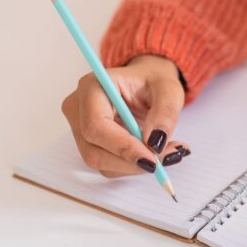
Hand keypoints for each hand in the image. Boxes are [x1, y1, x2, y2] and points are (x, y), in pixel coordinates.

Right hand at [61, 54, 189, 177]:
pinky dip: (133, 165)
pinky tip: (154, 153)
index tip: (152, 159)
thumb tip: (155, 143)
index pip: (96, 125)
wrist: (146, 83)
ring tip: (168, 152)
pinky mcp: (89, 143)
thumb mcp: (168, 89)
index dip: (122, 147)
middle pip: (94, 151)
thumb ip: (165, 113)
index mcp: (91, 87)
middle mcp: (78, 108)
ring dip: (135, 166)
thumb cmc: (153, 81)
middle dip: (132, 162)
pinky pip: (108, 165)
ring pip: (100, 162)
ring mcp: (80, 128)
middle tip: (168, 157)